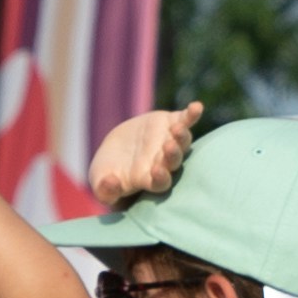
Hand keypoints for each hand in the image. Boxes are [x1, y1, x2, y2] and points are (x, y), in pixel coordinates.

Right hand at [86, 100, 204, 206]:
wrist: (116, 150)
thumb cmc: (109, 172)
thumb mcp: (101, 182)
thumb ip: (105, 190)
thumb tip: (111, 183)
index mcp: (149, 179)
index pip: (160, 182)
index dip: (161, 178)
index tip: (156, 172)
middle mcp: (164, 162)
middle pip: (174, 161)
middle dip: (173, 154)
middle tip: (169, 147)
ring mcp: (169, 142)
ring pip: (182, 141)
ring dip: (182, 136)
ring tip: (177, 128)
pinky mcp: (170, 124)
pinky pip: (185, 120)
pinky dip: (191, 114)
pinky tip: (196, 107)